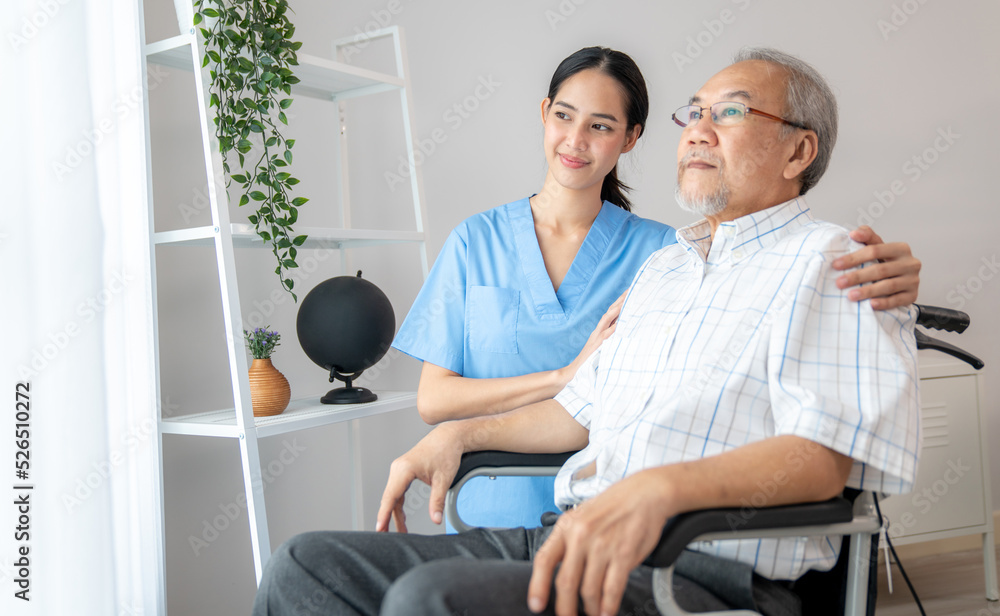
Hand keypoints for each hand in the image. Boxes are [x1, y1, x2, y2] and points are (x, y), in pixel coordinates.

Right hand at [375, 424, 463, 532]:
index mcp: (404, 469)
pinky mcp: (404, 472)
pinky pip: (397, 491)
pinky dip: (399, 505)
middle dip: (387, 518)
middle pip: (389, 498)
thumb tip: (436, 520)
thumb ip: (437, 501)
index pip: (391, 496)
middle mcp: (398, 469)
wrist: (449, 437)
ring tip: (400, 531)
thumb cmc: (446, 453)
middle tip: (386, 536)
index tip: (380, 527)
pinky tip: (402, 518)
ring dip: (395, 513)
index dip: (384, 514)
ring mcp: (399, 470)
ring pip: (393, 496)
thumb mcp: (443, 480)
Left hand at [527, 469, 672, 615]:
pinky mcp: (623, 554)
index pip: (544, 559)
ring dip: (590, 609)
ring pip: (589, 590)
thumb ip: (568, 541)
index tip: (536, 604)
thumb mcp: (581, 516)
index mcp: (567, 527)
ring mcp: (602, 546)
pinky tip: (607, 612)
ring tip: (592, 614)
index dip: (538, 585)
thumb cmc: (612, 507)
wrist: (643, 494)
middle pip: (566, 582)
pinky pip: (612, 589)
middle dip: (565, 608)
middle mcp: (581, 536)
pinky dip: (608, 606)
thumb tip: (557, 571)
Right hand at [556, 292, 624, 386]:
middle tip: (631, 289)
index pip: (612, 313)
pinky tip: (621, 321)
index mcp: (601, 331)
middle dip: (621, 299)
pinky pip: (607, 334)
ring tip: (626, 298)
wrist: (575, 371)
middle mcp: (599, 331)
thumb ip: (610, 340)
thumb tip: (623, 333)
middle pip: (611, 311)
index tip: (629, 292)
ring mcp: (598, 337)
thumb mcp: (602, 348)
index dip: (620, 302)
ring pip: (608, 319)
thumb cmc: (591, 361)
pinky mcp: (598, 345)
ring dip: (617, 308)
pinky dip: (614, 327)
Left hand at [834, 226, 920, 309]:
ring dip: (868, 291)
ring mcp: (913, 280)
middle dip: (857, 276)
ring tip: (851, 296)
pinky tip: (871, 305)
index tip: (836, 265)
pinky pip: (898, 300)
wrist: (903, 280)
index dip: (854, 257)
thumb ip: (867, 237)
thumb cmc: (886, 262)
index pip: (875, 250)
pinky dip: (884, 303)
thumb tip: (854, 233)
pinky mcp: (913, 295)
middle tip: (840, 283)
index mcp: (901, 248)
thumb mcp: (878, 247)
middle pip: (880, 269)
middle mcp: (910, 263)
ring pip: (889, 286)